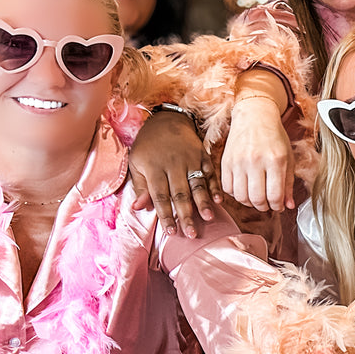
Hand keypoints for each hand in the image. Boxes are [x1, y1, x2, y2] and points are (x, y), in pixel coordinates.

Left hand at [127, 109, 219, 237]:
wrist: (166, 119)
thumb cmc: (148, 145)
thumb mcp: (136, 162)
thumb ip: (139, 186)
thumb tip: (138, 208)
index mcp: (154, 169)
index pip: (160, 197)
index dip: (166, 215)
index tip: (171, 232)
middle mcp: (173, 165)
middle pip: (180, 194)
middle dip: (186, 215)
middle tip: (192, 234)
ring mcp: (190, 160)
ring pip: (197, 184)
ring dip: (203, 203)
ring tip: (208, 218)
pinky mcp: (202, 155)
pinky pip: (210, 173)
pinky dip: (215, 186)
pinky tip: (218, 200)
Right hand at [221, 94, 294, 211]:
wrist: (254, 116)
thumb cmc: (275, 137)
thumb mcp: (288, 158)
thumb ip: (289, 183)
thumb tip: (289, 206)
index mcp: (276, 160)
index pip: (275, 195)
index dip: (277, 206)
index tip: (278, 206)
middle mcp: (255, 161)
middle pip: (256, 199)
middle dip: (263, 207)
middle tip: (267, 204)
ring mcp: (238, 161)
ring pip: (241, 196)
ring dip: (249, 203)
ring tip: (256, 198)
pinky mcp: (225, 161)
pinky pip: (227, 188)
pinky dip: (236, 194)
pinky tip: (244, 189)